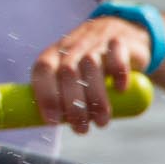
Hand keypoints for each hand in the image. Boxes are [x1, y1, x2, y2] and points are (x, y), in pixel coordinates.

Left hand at [28, 16, 152, 133]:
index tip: (53, 121)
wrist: (122, 34)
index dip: (46, 96)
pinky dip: (119, 73)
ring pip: (91, 66)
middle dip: (74, 105)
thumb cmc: (88, 65)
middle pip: (67, 72)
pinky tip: (121, 90)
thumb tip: (52, 125)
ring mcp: (95, 40)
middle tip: (82, 129)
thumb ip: (61, 95)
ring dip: (96, 98)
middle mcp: (72, 45)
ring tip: (102, 122)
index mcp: (54, 54)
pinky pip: (117, 55)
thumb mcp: (70, 75)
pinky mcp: (119, 39)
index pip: (42, 70)